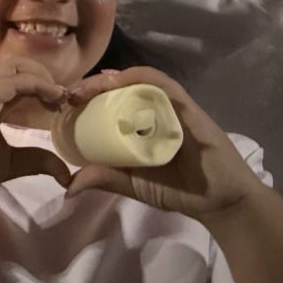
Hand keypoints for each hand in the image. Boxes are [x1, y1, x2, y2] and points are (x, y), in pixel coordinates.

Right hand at [0, 57, 72, 234]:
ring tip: (60, 96)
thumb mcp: (9, 163)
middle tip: (63, 98)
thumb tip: (65, 173)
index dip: (43, 85)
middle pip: (19, 64)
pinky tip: (51, 98)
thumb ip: (34, 161)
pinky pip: (13, 82)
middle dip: (45, 74)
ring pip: (17, 67)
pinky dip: (37, 85)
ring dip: (43, 77)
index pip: (18, 78)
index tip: (61, 104)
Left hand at [62, 68, 270, 222]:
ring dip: (110, 80)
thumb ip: (104, 178)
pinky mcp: (187, 107)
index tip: (64, 104)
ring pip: (138, 81)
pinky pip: (162, 85)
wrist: (219, 202)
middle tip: (69, 94)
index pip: (112, 101)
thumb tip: (68, 186)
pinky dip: (139, 79)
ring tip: (86, 89)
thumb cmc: (180, 190)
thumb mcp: (132, 183)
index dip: (88, 97)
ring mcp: (171, 107)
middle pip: (122, 87)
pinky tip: (118, 81)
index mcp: (142, 125)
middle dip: (93, 86)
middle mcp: (155, 111)